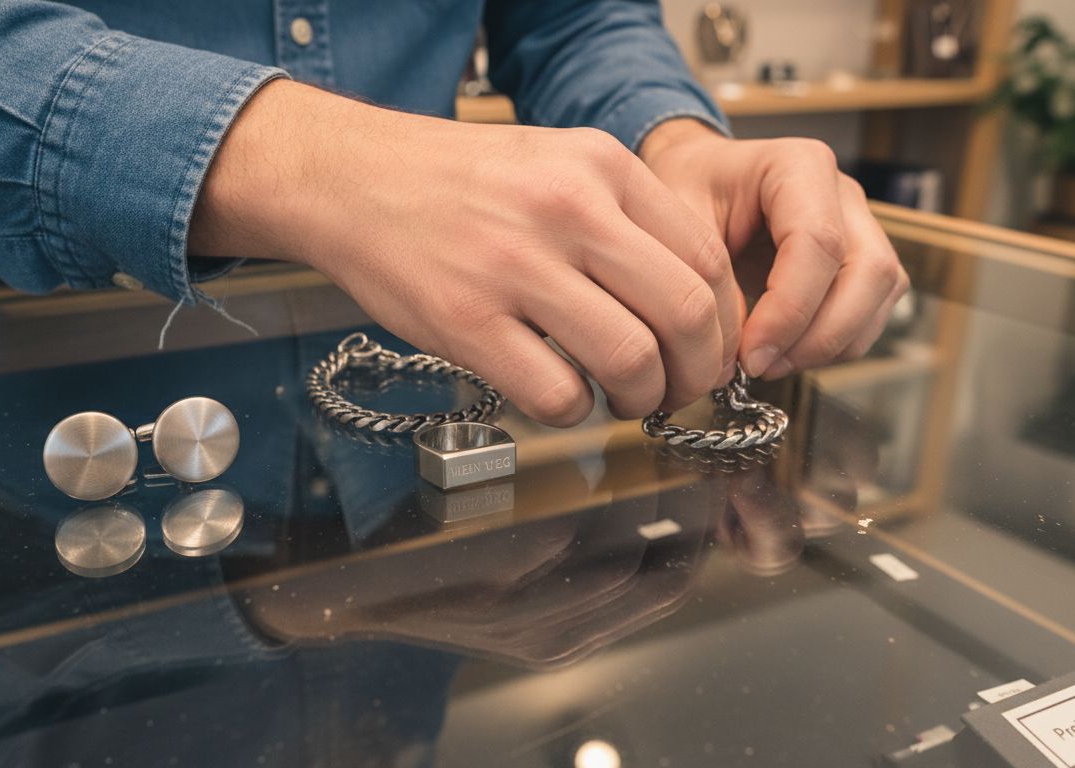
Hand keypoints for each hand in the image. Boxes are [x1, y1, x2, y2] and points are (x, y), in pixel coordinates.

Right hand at [189, 81, 739, 425]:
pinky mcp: (466, 321)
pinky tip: (559, 395)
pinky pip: (556, 394)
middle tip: (680, 390)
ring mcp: (515, 266)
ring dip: (641, 399)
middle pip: (687, 313)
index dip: (722, 323)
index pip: (707, 259)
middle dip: (697, 373)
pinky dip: (572, 411)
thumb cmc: (457, 181)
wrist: (352, 178)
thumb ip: (624, 215)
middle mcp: (568, 209)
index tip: (708, 351)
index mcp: (600, 167)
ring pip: (631, 360)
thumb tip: (690, 301)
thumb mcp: (556, 162)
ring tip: (622, 400)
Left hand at [640, 120, 909, 379]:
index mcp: (799, 166)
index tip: (750, 354)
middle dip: (820, 335)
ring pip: (880, 295)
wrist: (699, 183)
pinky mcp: (861, 262)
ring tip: (768, 363)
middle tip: (761, 365)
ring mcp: (860, 226)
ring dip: (830, 344)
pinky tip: (784, 354)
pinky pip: (871, 311)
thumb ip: (707, 282)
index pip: (818, 243)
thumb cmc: (687, 193)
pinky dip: (835, 345)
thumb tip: (738, 350)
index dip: (789, 310)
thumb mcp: (676, 227)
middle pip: (869, 271)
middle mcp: (842, 193)